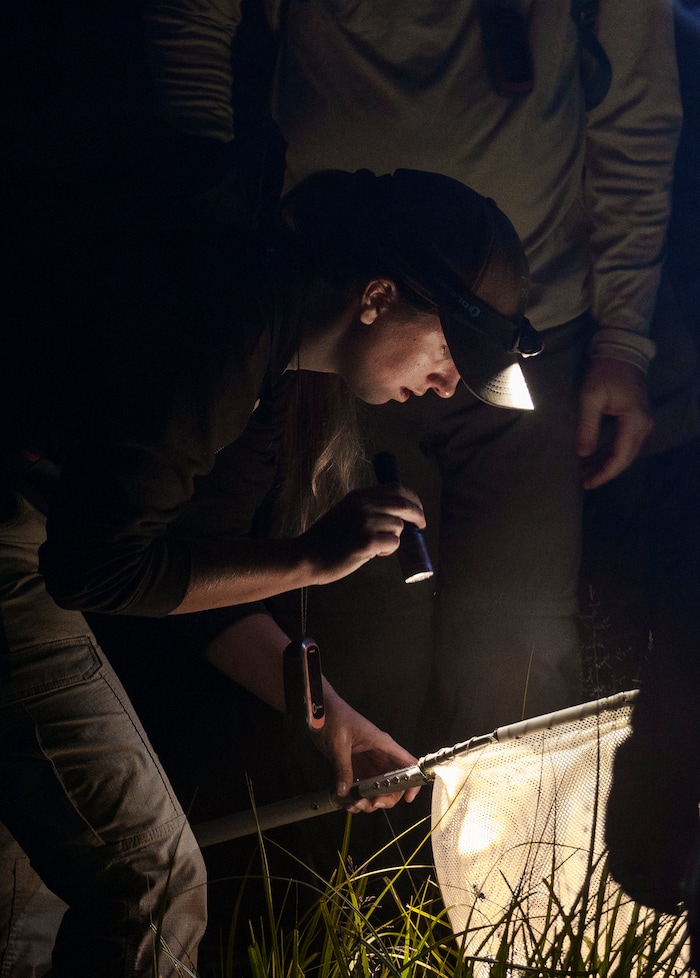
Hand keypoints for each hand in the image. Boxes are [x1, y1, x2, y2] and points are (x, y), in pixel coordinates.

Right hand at [297, 484, 425, 585]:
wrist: (306, 556)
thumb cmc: (325, 539)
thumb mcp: (345, 512)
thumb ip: (367, 509)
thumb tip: (396, 517)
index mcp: (359, 495)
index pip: (396, 489)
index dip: (412, 499)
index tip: (417, 510)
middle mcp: (364, 504)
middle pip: (404, 505)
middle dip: (418, 515)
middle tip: (421, 526)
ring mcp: (366, 522)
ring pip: (398, 527)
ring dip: (394, 538)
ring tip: (377, 546)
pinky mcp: (368, 541)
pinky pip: (393, 543)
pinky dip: (388, 549)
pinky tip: (374, 553)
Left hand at [313, 684, 421, 812]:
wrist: (320, 712)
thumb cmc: (334, 717)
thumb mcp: (339, 743)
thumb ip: (343, 768)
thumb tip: (345, 791)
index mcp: (383, 744)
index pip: (408, 764)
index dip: (412, 782)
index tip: (408, 798)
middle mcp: (379, 756)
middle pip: (394, 784)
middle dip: (385, 798)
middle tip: (370, 803)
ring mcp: (368, 763)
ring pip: (377, 790)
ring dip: (368, 802)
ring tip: (352, 804)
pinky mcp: (355, 768)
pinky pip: (362, 788)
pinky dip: (356, 798)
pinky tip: (346, 801)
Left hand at [576, 357, 653, 489]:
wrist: (621, 351)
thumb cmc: (605, 371)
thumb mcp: (591, 397)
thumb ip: (588, 426)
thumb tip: (583, 453)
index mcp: (635, 421)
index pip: (620, 457)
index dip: (604, 473)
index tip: (587, 483)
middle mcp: (643, 425)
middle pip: (625, 458)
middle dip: (604, 471)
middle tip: (583, 481)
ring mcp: (642, 422)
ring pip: (625, 452)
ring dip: (605, 463)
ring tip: (585, 473)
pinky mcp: (636, 419)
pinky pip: (624, 442)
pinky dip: (609, 452)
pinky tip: (593, 458)